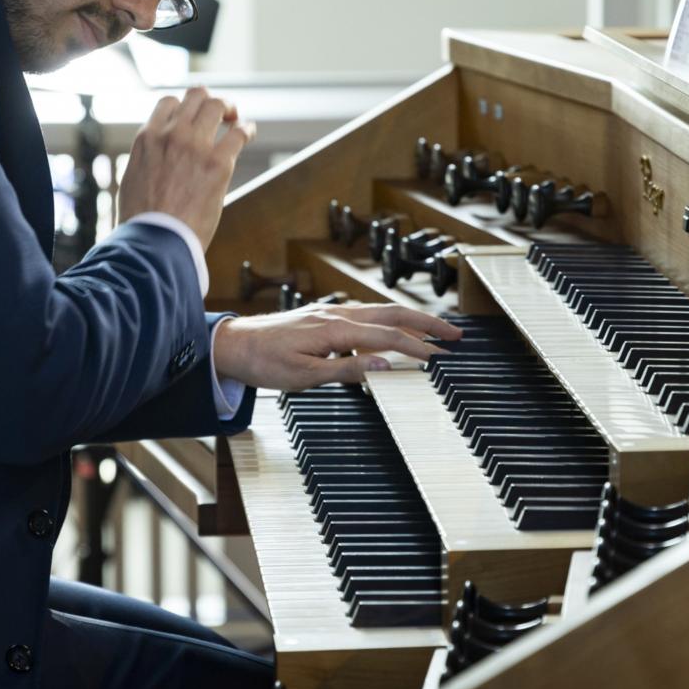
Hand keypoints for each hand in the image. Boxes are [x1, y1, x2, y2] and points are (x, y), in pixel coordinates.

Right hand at [117, 87, 254, 249]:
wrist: (154, 242)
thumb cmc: (142, 221)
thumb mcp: (132, 179)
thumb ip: (147, 160)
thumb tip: (155, 161)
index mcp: (147, 138)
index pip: (169, 103)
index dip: (185, 107)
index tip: (195, 118)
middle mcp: (171, 134)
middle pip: (196, 96)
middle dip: (210, 101)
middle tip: (221, 114)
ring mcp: (195, 146)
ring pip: (216, 106)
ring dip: (229, 109)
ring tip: (235, 119)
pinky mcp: (218, 163)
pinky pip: (238, 133)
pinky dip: (246, 129)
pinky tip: (248, 133)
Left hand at [213, 303, 463, 390]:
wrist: (232, 344)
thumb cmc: (263, 363)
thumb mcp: (304, 377)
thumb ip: (347, 370)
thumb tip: (386, 366)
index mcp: (335, 329)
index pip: (388, 337)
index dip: (417, 347)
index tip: (440, 358)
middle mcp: (336, 314)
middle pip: (392, 313)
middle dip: (427, 323)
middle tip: (455, 336)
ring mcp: (330, 312)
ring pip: (380, 311)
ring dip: (411, 320)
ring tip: (435, 331)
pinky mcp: (324, 316)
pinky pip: (365, 315)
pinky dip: (388, 321)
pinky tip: (394, 332)